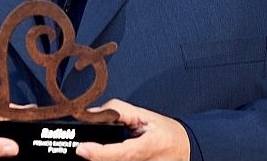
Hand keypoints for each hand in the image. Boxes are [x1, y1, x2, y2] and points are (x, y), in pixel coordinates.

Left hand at [75, 99, 190, 160]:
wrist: (184, 148)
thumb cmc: (167, 132)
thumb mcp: (145, 114)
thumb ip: (119, 111)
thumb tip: (94, 113)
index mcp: (150, 146)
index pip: (123, 153)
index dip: (101, 153)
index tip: (82, 149)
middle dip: (98, 155)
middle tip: (88, 147)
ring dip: (104, 157)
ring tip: (101, 149)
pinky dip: (110, 158)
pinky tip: (106, 153)